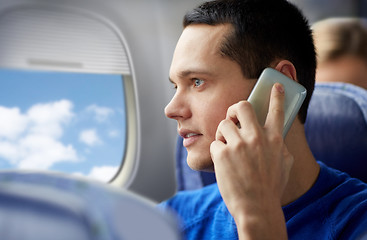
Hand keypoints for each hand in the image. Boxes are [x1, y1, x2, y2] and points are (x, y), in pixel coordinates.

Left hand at [210, 83, 293, 238]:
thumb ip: (280, 146)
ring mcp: (238, 145)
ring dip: (223, 134)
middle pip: (241, 106)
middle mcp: (257, 137)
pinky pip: (215, 143)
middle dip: (234, 110)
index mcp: (275, 139)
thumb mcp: (283, 164)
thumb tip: (276, 135)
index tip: (275, 86)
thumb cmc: (270, 188)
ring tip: (227, 147)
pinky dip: (218, 152)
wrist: (257, 208)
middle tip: (231, 119)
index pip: (276, 110)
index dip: (276, 96)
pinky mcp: (222, 153)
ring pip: (224, 123)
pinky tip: (224, 164)